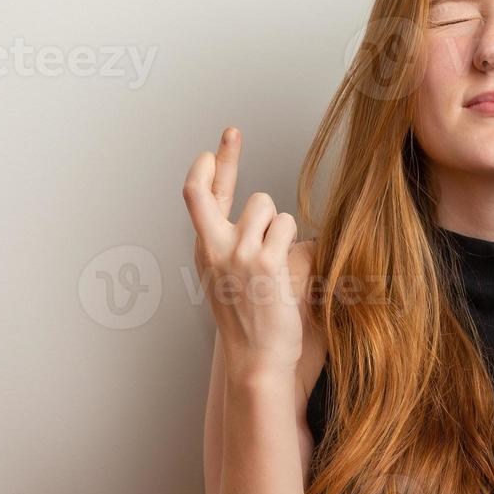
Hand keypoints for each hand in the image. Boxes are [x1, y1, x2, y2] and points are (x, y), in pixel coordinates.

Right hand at [182, 126, 302, 382]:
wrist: (256, 360)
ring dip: (279, 225)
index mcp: (205, 252)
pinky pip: (285, 228)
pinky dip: (295, 242)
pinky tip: (292, 269)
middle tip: (230, 133)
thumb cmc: (251, 325)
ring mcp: (236, 254)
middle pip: (207, 189)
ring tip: (280, 260)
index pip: (197, 198)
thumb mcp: (230, 281)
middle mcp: (213, 249)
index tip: (215, 144)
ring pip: (265, 207)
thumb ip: (234, 247)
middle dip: (223, 160)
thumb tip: (253, 219)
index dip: (207, 167)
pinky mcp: (263, 263)